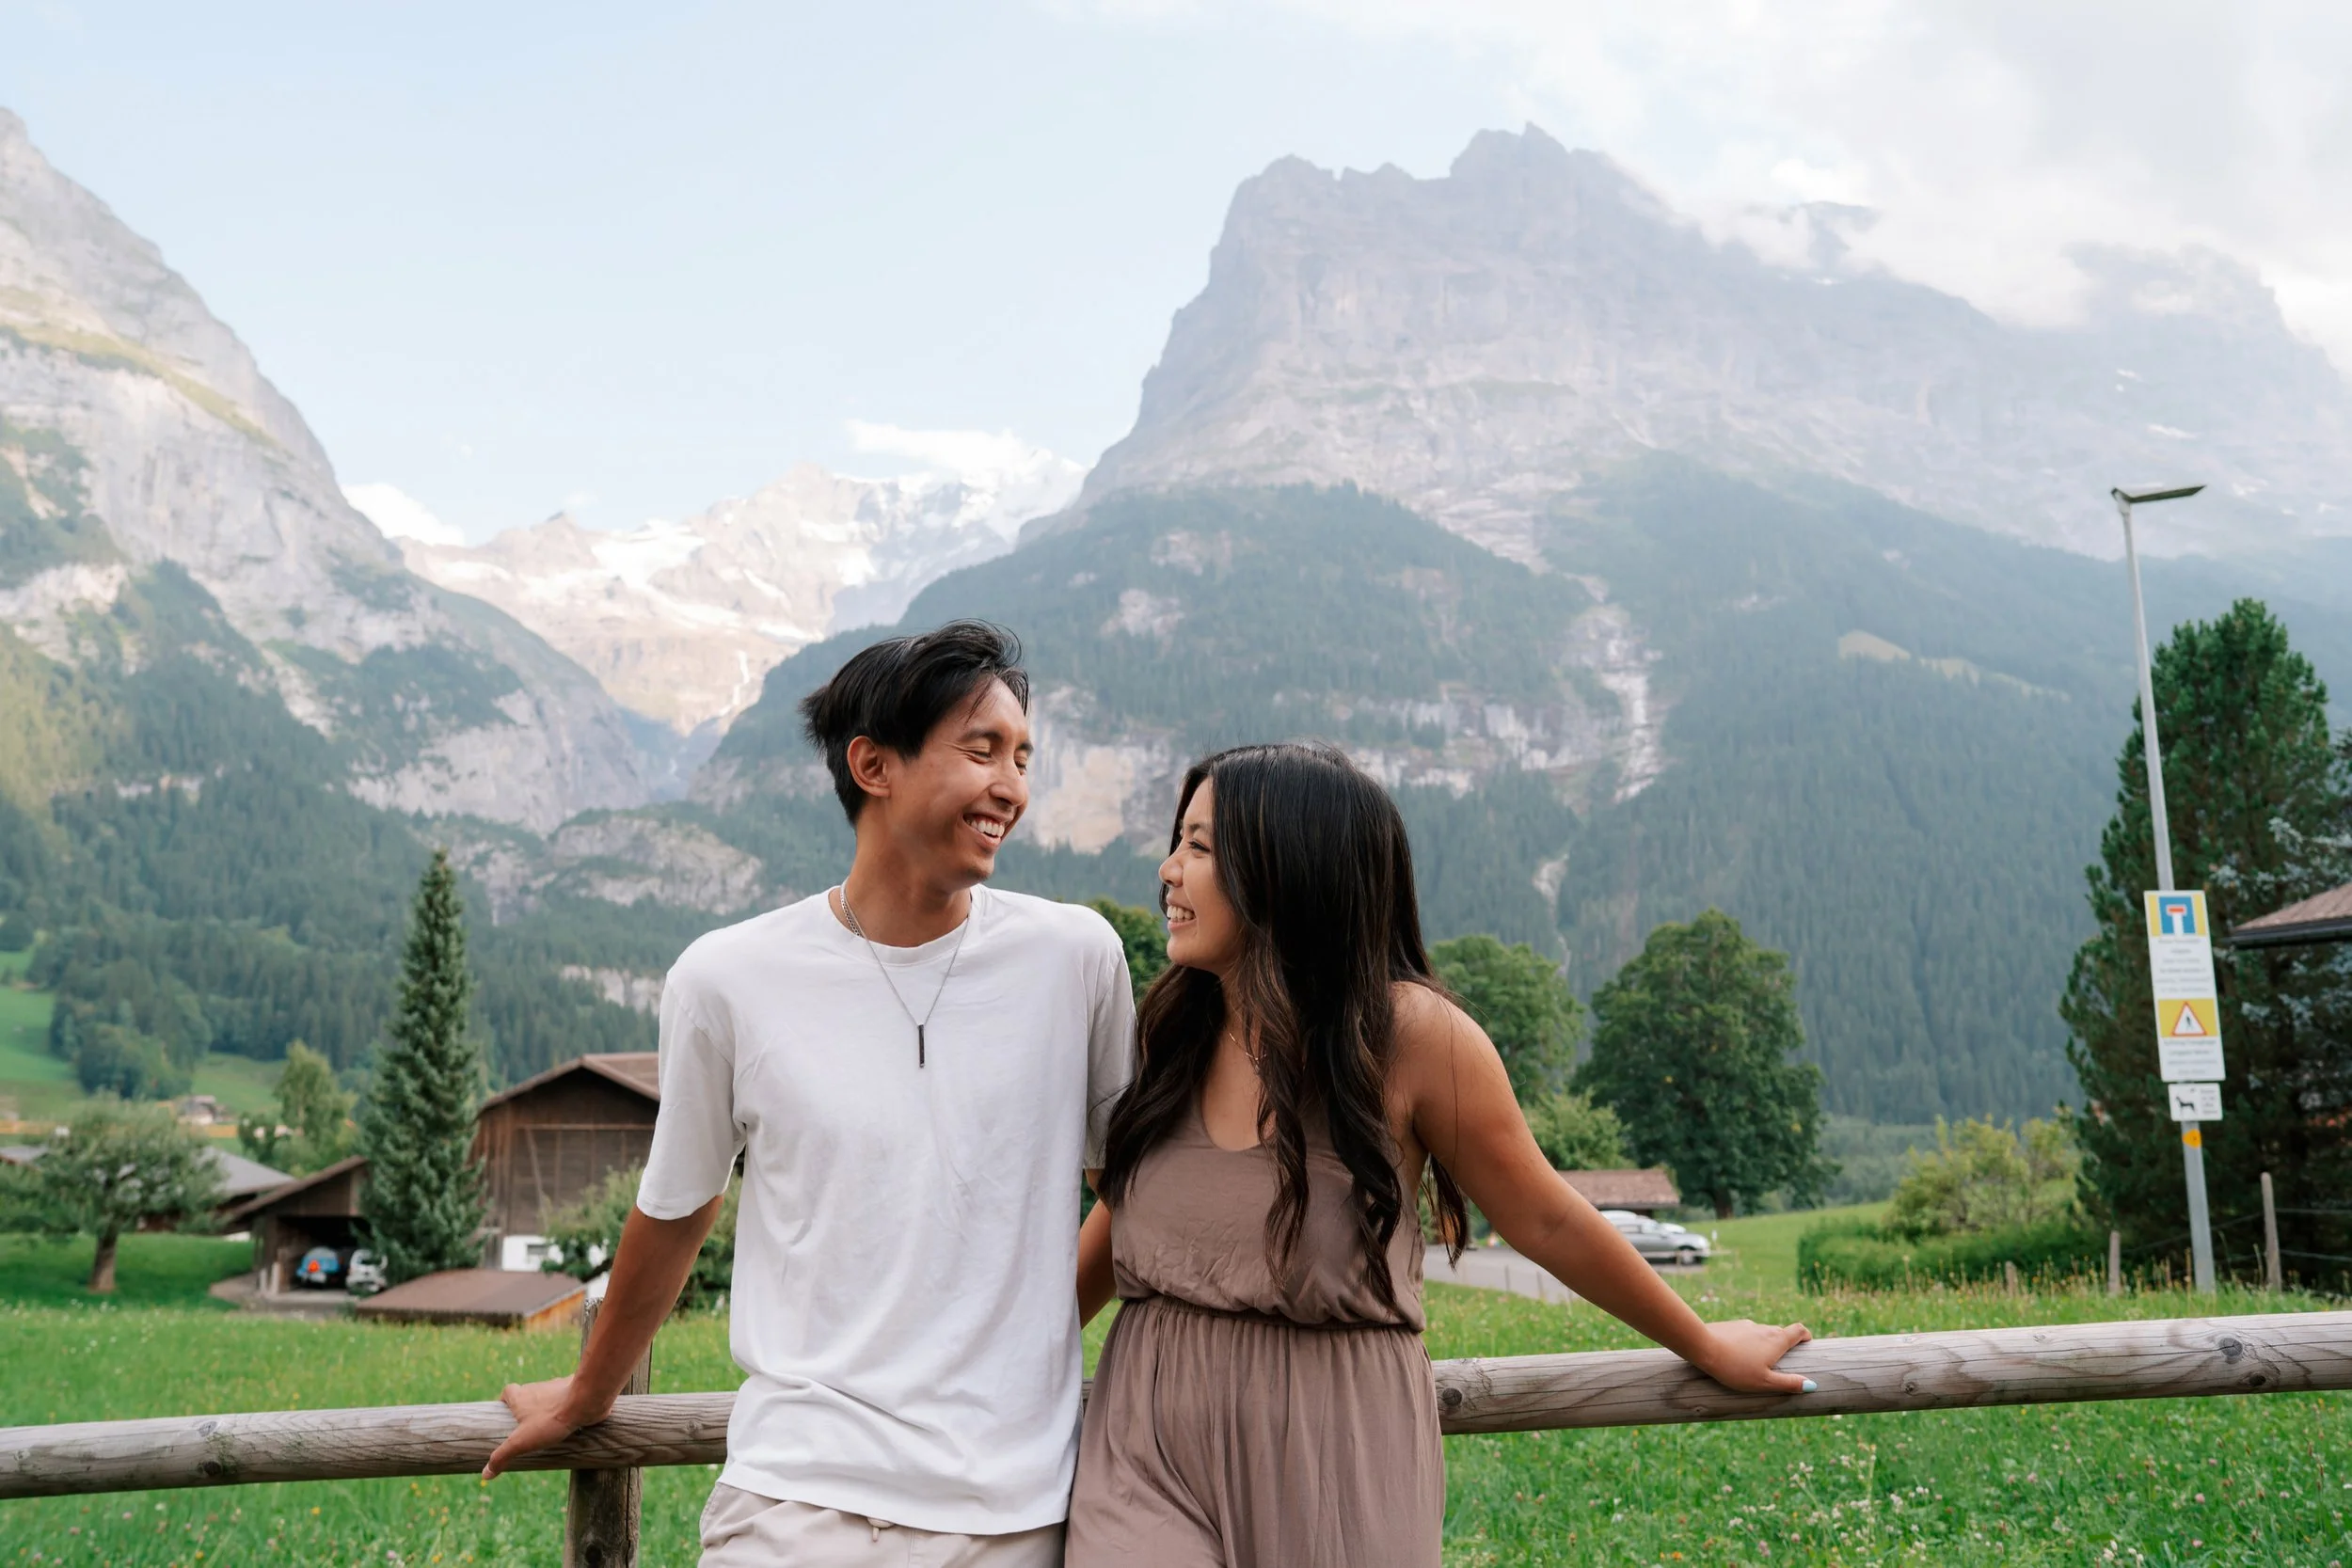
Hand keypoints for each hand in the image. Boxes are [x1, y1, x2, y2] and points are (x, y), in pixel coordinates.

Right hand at [482, 1374, 607, 1478]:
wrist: (586, 1400)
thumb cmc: (551, 1419)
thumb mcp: (521, 1442)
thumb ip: (502, 1456)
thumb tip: (485, 1475)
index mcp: (521, 1396)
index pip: (508, 1392)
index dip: (506, 1400)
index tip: (505, 1412)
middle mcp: (538, 1388)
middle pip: (527, 1395)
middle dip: (526, 1410)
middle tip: (525, 1429)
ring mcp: (558, 1389)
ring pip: (548, 1398)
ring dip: (546, 1411)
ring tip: (546, 1430)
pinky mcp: (576, 1393)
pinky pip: (567, 1401)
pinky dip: (566, 1410)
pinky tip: (569, 1425)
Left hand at [1691, 1318, 1814, 1394]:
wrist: (1702, 1347)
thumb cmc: (1735, 1368)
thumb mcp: (1765, 1382)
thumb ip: (1788, 1383)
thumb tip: (1812, 1385)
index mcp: (1776, 1340)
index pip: (1799, 1330)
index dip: (1805, 1336)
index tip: (1806, 1345)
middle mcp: (1763, 1328)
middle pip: (1780, 1333)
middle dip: (1783, 1345)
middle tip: (1780, 1363)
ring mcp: (1746, 1325)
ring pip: (1761, 1334)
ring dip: (1763, 1345)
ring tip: (1756, 1364)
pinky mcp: (1731, 1326)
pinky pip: (1745, 1334)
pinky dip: (1747, 1344)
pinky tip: (1737, 1357)